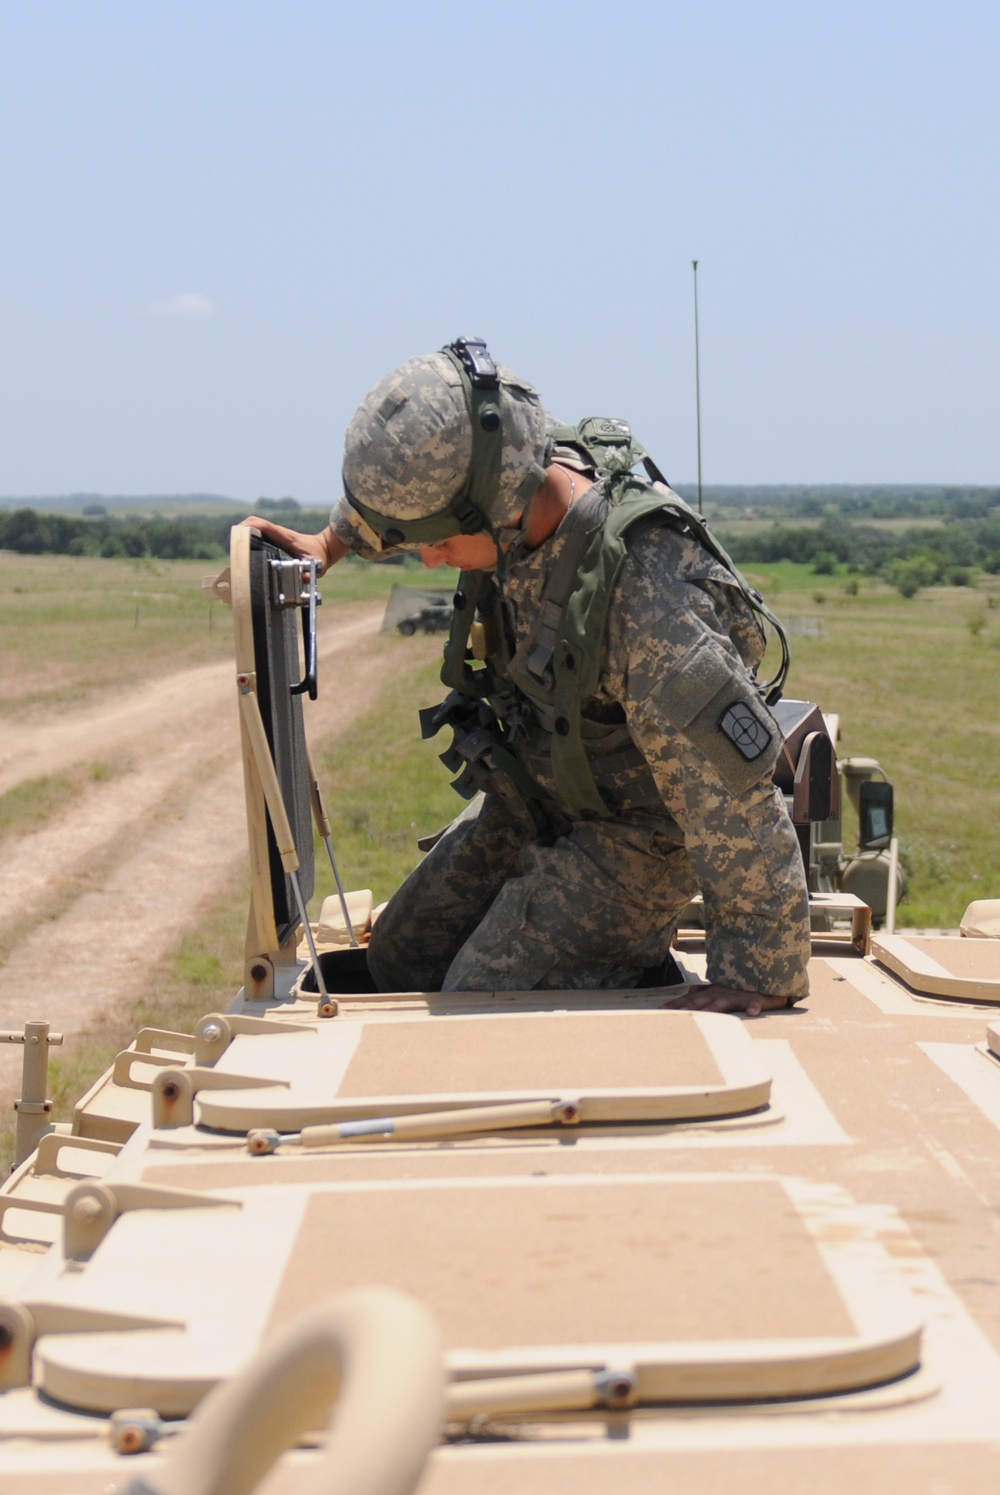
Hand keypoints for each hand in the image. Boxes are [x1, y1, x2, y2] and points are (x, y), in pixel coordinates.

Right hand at [239, 518, 347, 575]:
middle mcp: (278, 532)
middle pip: (255, 522)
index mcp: (285, 537)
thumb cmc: (319, 557)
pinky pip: (259, 532)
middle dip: (241, 528)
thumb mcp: (317, 566)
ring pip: (255, 525)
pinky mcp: (275, 537)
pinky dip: (248, 534)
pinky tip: (242, 547)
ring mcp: (276, 534)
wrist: (324, 547)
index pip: (264, 526)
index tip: (238, 533)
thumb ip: (310, 573)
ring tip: (233, 545)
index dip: (249, 526)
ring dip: (243, 531)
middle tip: (231, 542)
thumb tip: (303, 579)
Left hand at [660, 984, 788, 1016]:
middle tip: (676, 1015)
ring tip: (707, 1014)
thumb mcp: (721, 989)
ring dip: (716, 1007)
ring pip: (726, 1000)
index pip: (690, 999)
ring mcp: (739, 994)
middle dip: (689, 1006)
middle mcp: (723, 991)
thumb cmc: (742, 987)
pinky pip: (756, 1002)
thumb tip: (689, 992)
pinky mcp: (757, 997)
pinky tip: (751, 1013)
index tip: (659, 1011)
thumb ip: (706, 991)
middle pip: (703, 999)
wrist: (767, 980)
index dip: (676, 1005)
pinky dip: (754, 1007)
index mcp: (712, 991)